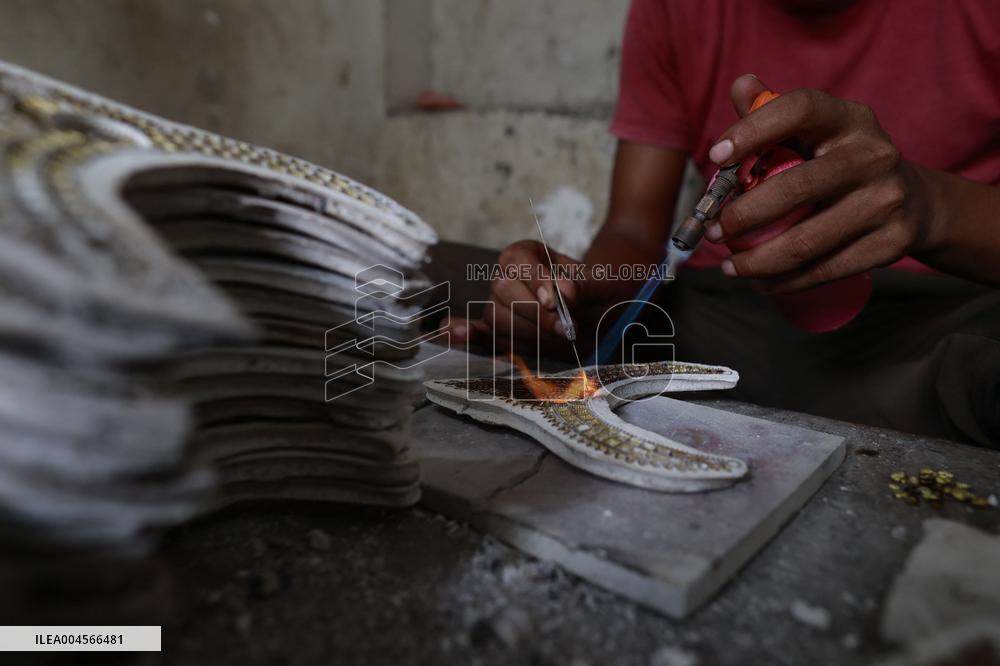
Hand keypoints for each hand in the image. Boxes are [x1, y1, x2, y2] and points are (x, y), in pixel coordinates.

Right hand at [444, 240, 587, 355]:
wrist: (600, 314)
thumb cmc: (598, 292)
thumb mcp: (602, 281)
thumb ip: (586, 285)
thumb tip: (566, 294)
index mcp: (525, 254)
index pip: (517, 260)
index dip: (533, 280)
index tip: (555, 300)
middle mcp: (506, 277)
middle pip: (503, 291)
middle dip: (535, 313)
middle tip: (566, 328)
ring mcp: (499, 306)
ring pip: (495, 317)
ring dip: (527, 332)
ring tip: (559, 336)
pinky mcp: (498, 333)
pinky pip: (478, 333)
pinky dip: (465, 335)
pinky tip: (454, 333)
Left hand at [704, 75, 931, 292]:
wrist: (914, 202)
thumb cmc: (841, 162)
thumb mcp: (815, 132)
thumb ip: (773, 112)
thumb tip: (741, 86)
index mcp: (849, 119)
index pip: (798, 110)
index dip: (753, 130)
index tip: (715, 156)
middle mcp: (874, 155)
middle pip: (796, 188)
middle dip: (742, 216)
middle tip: (713, 231)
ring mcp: (886, 200)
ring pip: (806, 242)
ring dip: (756, 261)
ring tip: (728, 265)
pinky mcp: (891, 243)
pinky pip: (824, 270)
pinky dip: (784, 281)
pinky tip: (759, 281)